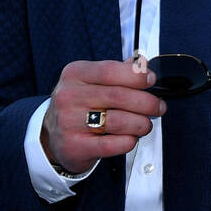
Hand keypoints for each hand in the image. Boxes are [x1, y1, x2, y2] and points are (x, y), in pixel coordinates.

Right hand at [40, 57, 167, 175]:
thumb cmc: (78, 105)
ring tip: (145, 124)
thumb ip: (116, 72)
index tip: (151, 80)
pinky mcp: (76, 146)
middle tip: (158, 107)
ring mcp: (70, 122)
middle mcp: (69, 96)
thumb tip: (142, 63)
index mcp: (75, 74)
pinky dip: (129, 141)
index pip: (109, 71)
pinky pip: (112, 145)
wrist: (52, 136)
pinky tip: (130, 138)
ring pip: (119, 121)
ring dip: (141, 123)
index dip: (136, 75)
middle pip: (119, 96)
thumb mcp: (90, 81)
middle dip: (147, 102)